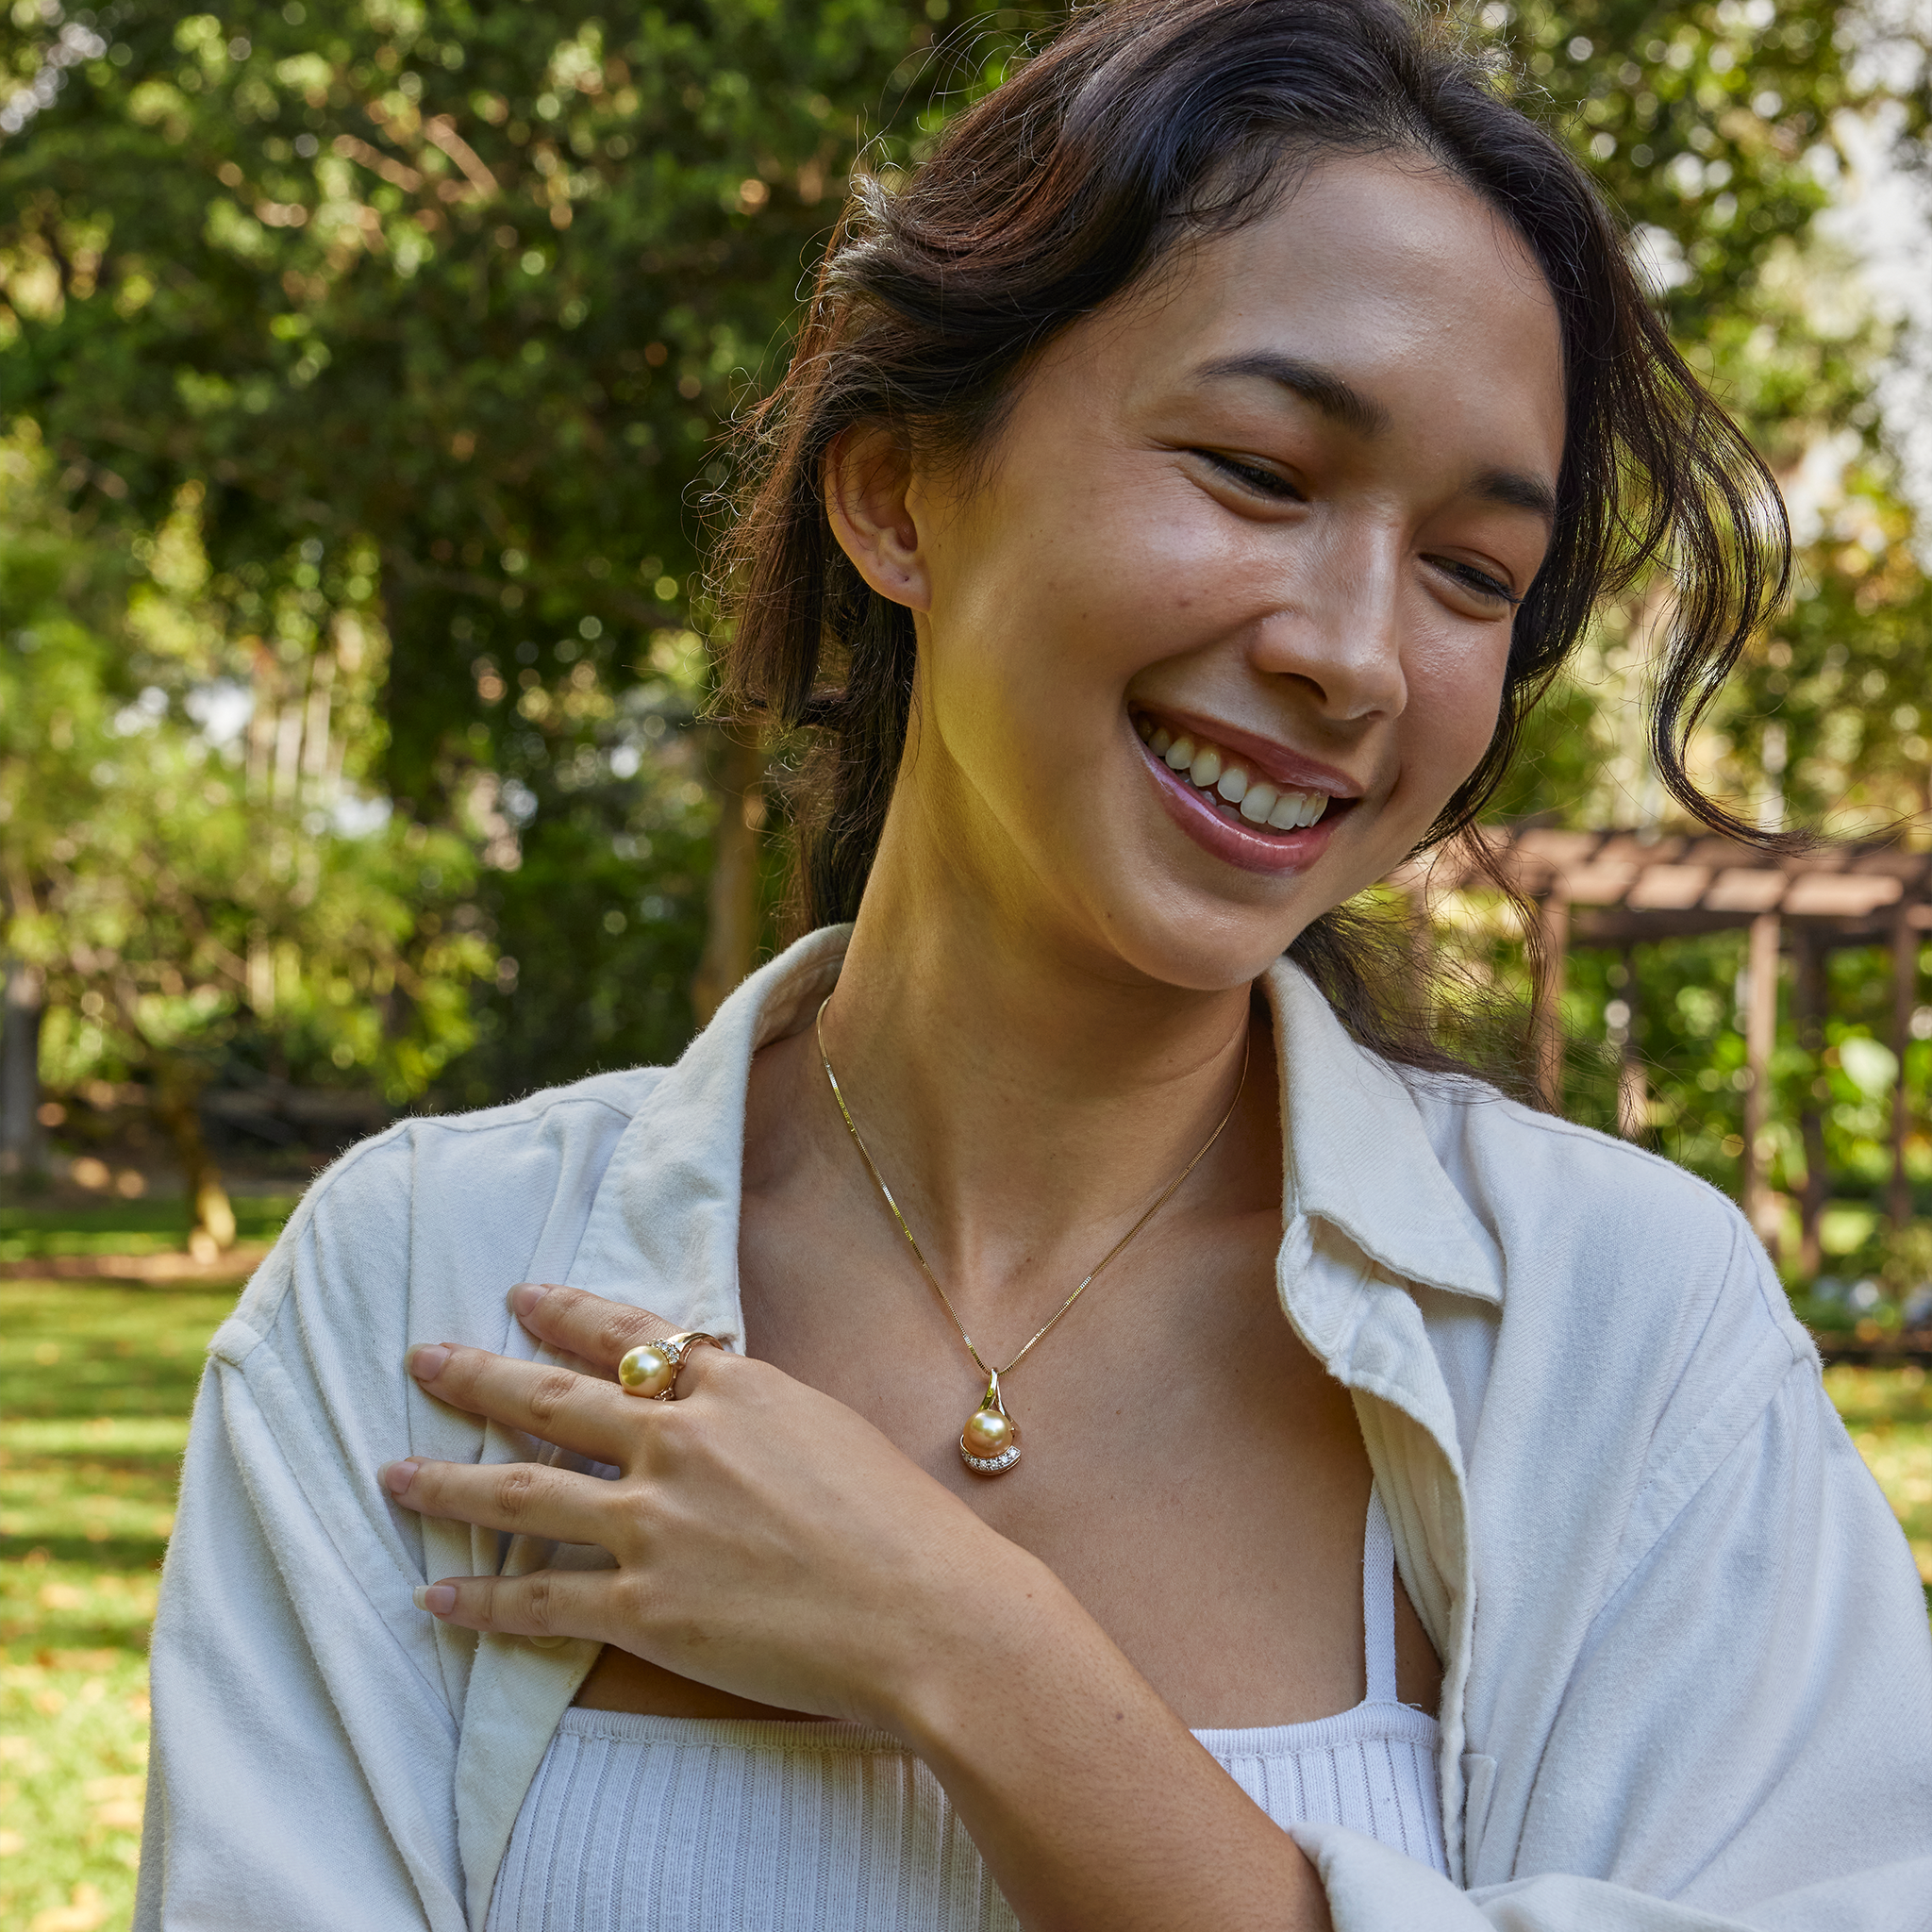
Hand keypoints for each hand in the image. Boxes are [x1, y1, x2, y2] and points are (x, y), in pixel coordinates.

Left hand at [382, 1282, 1035, 1730]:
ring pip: (519, 1494)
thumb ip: (751, 1406)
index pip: (625, 1334)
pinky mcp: (647, 1608)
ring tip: (393, 1472)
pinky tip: (435, 1597)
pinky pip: (539, 1600)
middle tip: (420, 1359)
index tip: (516, 1296)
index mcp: (732, 1387)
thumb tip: (707, 1395)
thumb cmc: (899, 1521)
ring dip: (446, 1482)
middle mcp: (680, 1442)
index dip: (562, 1311)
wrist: (929, 1611)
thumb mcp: (825, 1425)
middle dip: (475, 1376)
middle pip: (550, 1399)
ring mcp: (655, 1525)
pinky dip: (480, 1602)